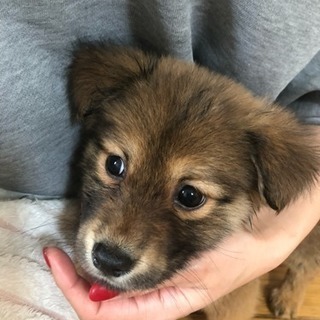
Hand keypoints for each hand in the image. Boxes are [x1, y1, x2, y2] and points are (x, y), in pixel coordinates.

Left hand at [44, 177, 319, 319]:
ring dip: (89, 262)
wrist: (261, 229)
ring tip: (70, 239)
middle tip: (56, 248)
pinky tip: (102, 230)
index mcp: (165, 303)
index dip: (75, 293)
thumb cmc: (237, 248)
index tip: (57, 259)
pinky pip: (126, 261)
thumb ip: (157, 292)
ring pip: (111, 280)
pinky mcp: (163, 255)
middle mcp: (158, 292)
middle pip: (102, 298)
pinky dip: (109, 249)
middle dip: (76, 277)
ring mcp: (159, 273)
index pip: (106, 315)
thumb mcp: (200, 268)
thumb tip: (99, 310)